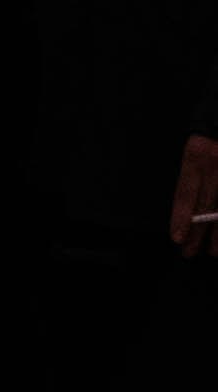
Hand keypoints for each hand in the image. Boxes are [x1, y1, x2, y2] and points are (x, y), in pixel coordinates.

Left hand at [171, 134, 217, 258]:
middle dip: (198, 232)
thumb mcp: (193, 151)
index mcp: (196, 156)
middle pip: (207, 205)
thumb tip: (187, 210)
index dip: (181, 217)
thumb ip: (191, 176)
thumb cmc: (207, 138)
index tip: (177, 238)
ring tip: (213, 252)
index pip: (186, 192)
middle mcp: (215, 164)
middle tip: (189, 252)